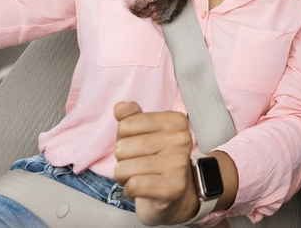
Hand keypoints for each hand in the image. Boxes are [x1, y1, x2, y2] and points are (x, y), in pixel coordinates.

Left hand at [113, 102, 199, 225]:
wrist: (176, 194)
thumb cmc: (156, 160)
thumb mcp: (143, 133)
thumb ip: (131, 117)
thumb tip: (119, 107)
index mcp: (175, 121)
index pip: (126, 124)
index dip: (124, 139)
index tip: (140, 148)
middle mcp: (181, 139)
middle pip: (122, 147)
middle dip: (123, 160)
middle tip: (140, 165)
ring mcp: (179, 164)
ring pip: (124, 168)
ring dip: (126, 177)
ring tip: (142, 177)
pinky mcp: (173, 187)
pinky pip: (132, 186)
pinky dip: (130, 190)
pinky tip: (144, 189)